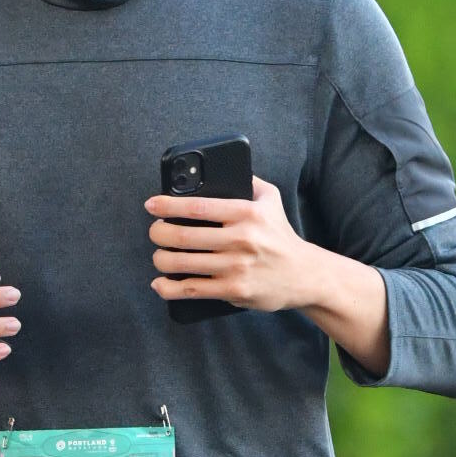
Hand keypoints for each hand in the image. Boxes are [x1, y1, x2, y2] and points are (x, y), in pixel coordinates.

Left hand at [145, 177, 316, 310]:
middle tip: (155, 232)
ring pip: (182, 264)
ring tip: (160, 256)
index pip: (198, 206)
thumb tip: (220, 166)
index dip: (168, 204)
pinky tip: (160, 283)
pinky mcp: (233, 290)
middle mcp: (241, 239)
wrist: (304, 275)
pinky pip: (191, 289)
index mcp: (246, 213)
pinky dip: (169, 288)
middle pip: (182, 235)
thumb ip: (248, 181)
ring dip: (161, 260)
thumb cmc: (281, 236)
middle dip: (159, 233)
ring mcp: (236, 267)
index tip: (151, 204)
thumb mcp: (271, 200)